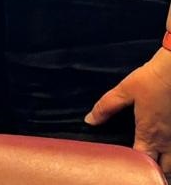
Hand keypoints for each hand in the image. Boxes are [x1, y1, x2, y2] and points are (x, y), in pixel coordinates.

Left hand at [87, 47, 170, 175]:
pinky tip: (166, 151)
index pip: (141, 160)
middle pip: (164, 169)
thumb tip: (89, 120)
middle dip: (153, 173)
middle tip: (142, 169)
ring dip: (166, 167)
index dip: (133, 166)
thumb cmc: (152, 80)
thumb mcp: (124, 91)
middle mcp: (166, 140)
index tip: (124, 165)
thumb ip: (106, 107)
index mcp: (149, 133)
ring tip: (156, 165)